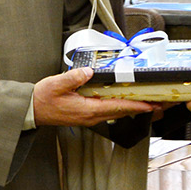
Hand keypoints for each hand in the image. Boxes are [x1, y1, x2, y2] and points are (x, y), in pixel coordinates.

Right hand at [32, 68, 157, 126]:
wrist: (32, 110)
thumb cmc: (43, 99)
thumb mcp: (56, 84)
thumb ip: (74, 77)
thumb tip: (89, 72)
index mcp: (87, 109)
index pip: (117, 107)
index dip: (136, 106)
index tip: (151, 105)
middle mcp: (91, 116)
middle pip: (121, 112)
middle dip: (141, 108)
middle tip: (158, 105)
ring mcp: (89, 118)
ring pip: (116, 113)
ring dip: (132, 108)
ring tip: (147, 104)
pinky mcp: (86, 116)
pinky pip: (108, 112)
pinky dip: (120, 107)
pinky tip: (124, 102)